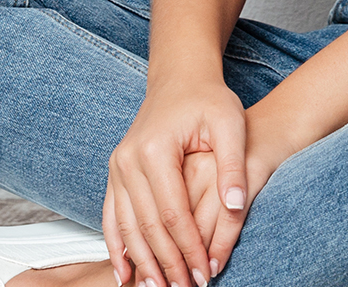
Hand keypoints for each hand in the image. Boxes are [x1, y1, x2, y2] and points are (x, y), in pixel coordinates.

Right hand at [106, 76, 257, 286]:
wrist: (180, 80)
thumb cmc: (209, 100)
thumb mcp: (230, 125)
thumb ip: (233, 167)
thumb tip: (236, 207)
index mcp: (156, 149)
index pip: (173, 212)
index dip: (189, 247)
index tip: (205, 272)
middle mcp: (129, 159)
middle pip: (147, 225)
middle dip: (167, 263)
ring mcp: (117, 166)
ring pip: (125, 226)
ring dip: (141, 262)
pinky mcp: (116, 172)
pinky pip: (111, 216)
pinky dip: (116, 246)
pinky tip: (125, 273)